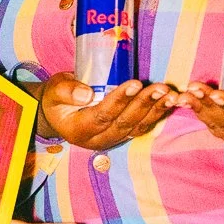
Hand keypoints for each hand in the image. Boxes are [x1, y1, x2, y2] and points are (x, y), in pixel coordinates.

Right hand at [36, 73, 173, 151]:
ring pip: (137, 127)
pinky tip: (170, 101)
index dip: (119, 100)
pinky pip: (143, 126)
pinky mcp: (123, 135)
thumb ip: (66, 91)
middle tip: (160, 88)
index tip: (134, 83)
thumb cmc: (57, 98)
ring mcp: (112, 139)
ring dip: (156, 110)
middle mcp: (98, 140)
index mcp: (79, 130)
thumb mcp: (54, 90)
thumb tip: (86, 93)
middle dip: (143, 105)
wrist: (59, 113)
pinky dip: (157, 114)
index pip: (102, 116)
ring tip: (170, 94)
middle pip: (124, 123)